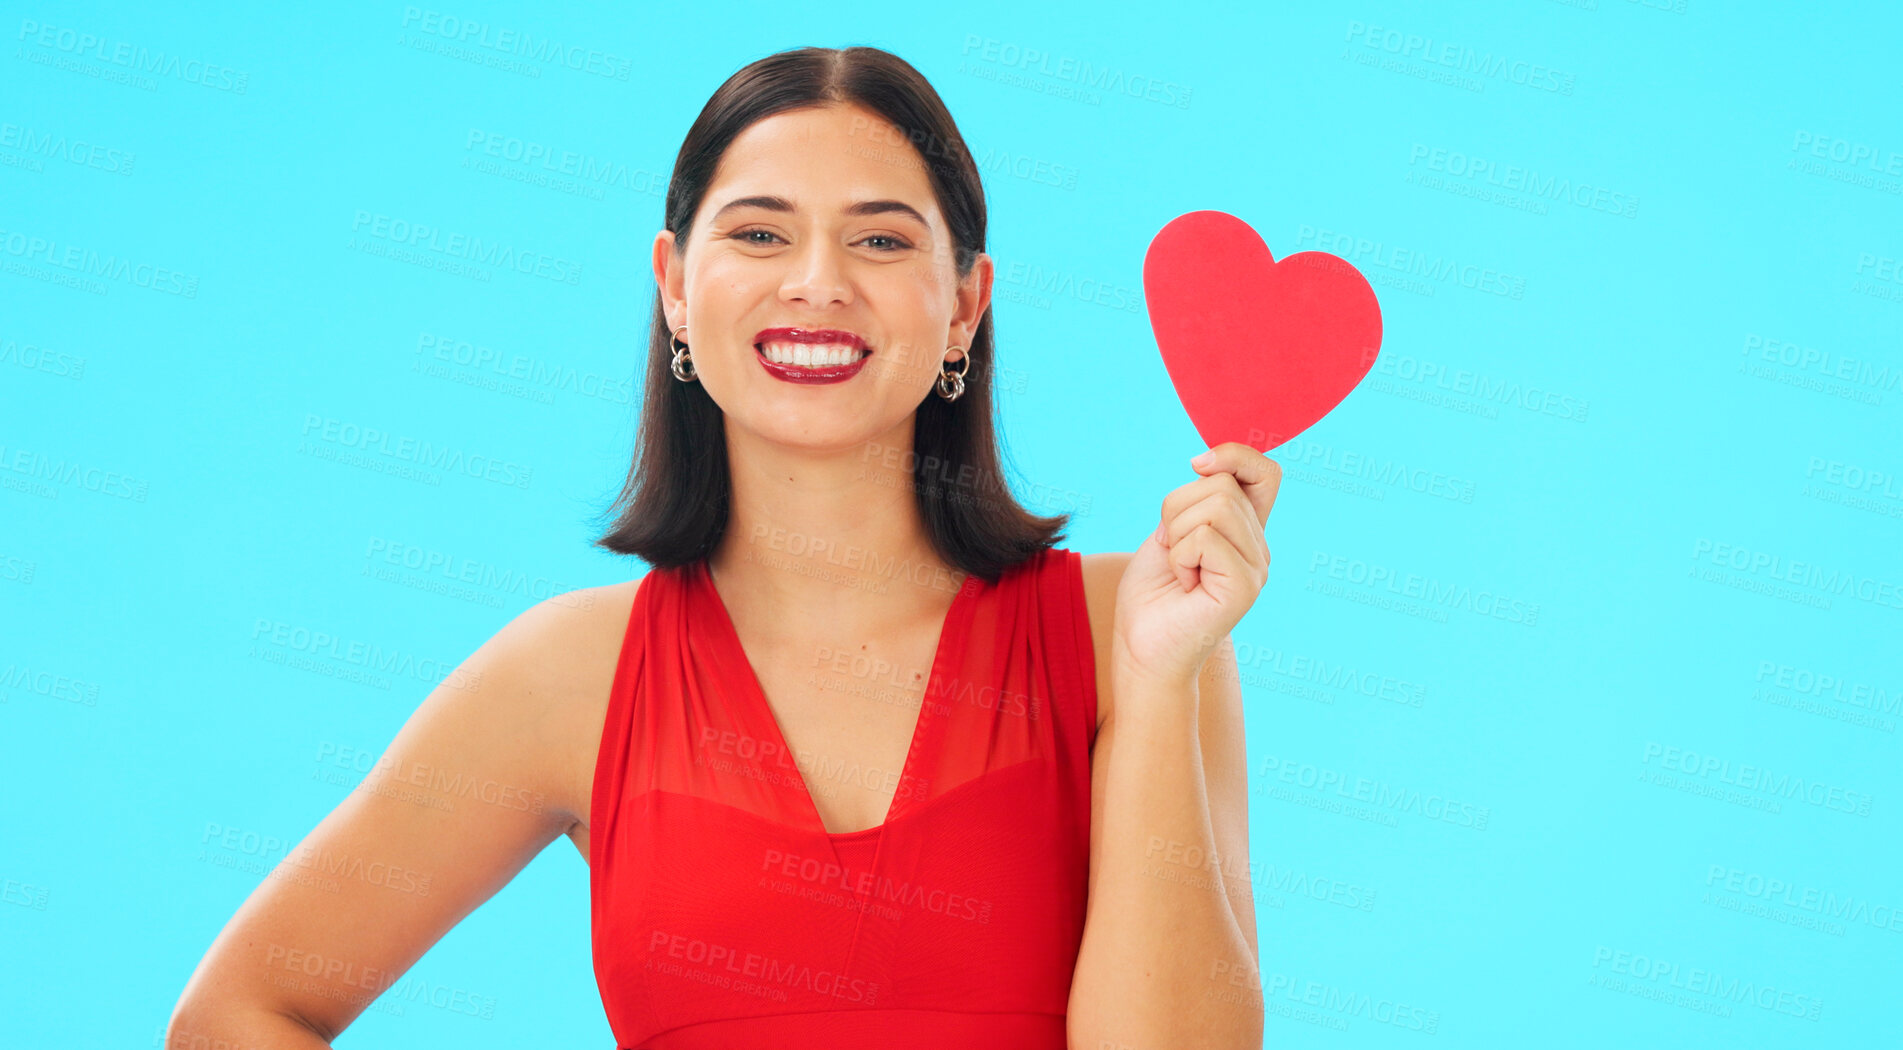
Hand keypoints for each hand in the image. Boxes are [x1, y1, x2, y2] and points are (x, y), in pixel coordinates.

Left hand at [1113, 442, 1281, 687]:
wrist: (1142, 648)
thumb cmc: (1152, 593)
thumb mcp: (1170, 530)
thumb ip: (1194, 499)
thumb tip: (1204, 463)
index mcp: (1244, 530)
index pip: (1265, 472)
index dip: (1234, 456)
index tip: (1197, 466)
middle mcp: (1258, 547)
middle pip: (1222, 484)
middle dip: (1176, 509)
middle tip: (1171, 550)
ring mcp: (1257, 567)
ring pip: (1215, 505)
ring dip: (1177, 534)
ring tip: (1180, 569)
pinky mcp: (1246, 586)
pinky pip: (1206, 537)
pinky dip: (1180, 556)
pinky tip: (1184, 584)